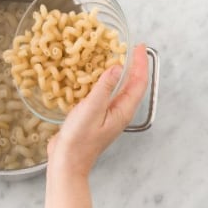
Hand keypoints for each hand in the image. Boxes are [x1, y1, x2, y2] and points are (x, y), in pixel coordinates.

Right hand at [47, 44, 149, 178]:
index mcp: (123, 111)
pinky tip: (93, 76)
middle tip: (128, 47)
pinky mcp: (95, 116)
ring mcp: (107, 114)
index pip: (138, 82)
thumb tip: (117, 67)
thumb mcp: (92, 109)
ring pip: (118, 88)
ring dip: (119, 72)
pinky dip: (103, 81)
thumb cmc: (79, 140)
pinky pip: (104, 94)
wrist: (67, 161)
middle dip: (133, 65)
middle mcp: (118, 112)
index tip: (139, 46)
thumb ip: (105, 88)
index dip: (140, 63)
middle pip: (132, 84)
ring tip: (113, 56)